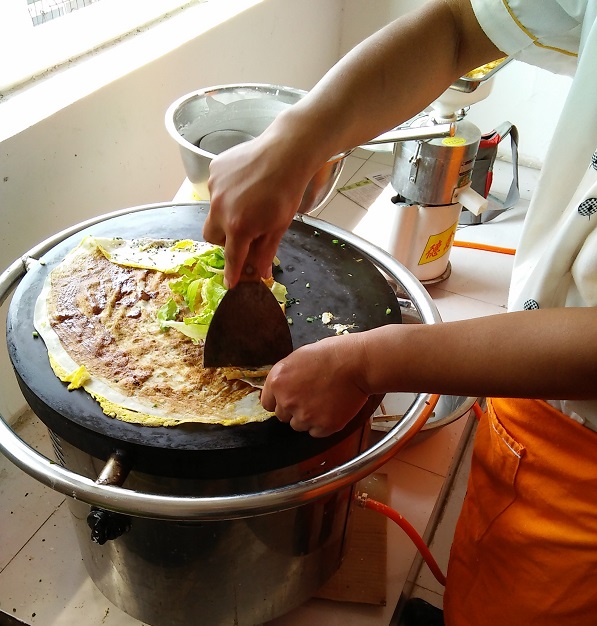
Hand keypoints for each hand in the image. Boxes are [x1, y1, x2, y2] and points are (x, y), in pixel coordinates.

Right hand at [203, 129, 311, 287]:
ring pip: (213, 211)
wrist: (286, 152)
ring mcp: (215, 188)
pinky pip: (216, 190)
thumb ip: (265, 252)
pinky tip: (245, 183)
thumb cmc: (287, 192)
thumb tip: (261, 274)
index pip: (231, 257)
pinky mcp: (214, 171)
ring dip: (226, 214)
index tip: (230, 283)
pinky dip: (227, 192)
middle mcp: (220, 209)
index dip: (232, 272)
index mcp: (238, 227)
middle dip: (225, 239)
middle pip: (213, 236)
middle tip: (243, 232)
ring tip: (247, 201)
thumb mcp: (278, 226)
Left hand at [261, 334, 369, 437]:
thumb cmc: (330, 355)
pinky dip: (323, 424)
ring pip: (299, 426)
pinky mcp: (324, 426)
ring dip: (308, 417)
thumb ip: (284, 378)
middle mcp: (287, 401)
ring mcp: (305, 416)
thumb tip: (279, 392)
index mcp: (277, 381)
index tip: (290, 397)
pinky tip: (331, 408)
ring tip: (323, 401)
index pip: (267, 403)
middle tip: (311, 396)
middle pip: (283, 416)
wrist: (357, 363)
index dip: (280, 400)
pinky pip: (316, 432)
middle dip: (294, 408)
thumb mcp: (297, 358)